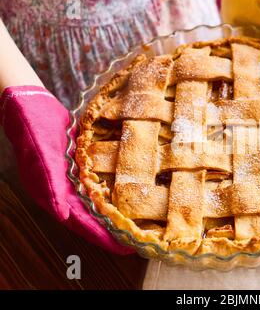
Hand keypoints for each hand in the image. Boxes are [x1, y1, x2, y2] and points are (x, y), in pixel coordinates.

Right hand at [0, 86, 132, 254]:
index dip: (100, 236)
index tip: (121, 248)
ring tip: (130, 226)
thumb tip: (63, 215)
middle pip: (88, 218)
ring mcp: (67, 180)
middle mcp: (60, 191)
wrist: (31, 106)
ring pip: (91, 205)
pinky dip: (105, 197)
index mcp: (52, 193)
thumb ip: (51, 187)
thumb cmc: (34, 130)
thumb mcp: (42, 157)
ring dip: (108, 216)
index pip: (79, 222)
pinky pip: (92, 188)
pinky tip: (120, 198)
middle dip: (108, 231)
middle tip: (133, 243)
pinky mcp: (74, 168)